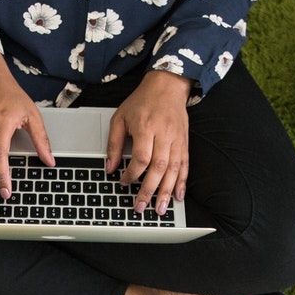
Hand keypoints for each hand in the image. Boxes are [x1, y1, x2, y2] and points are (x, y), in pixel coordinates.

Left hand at [107, 70, 192, 214]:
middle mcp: (164, 134)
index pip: (141, 158)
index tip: (124, 182)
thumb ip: (114, 143)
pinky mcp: (184, 143)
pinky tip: (177, 196)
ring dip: (166, 192)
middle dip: (149, 190)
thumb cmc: (142, 101)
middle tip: (141, 207)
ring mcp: (177, 139)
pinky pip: (185, 165)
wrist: (167, 86)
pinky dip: (182, 182)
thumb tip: (109, 167)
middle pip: (158, 167)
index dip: (132, 174)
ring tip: (159, 209)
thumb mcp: (120, 118)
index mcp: (146, 127)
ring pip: (173, 170)